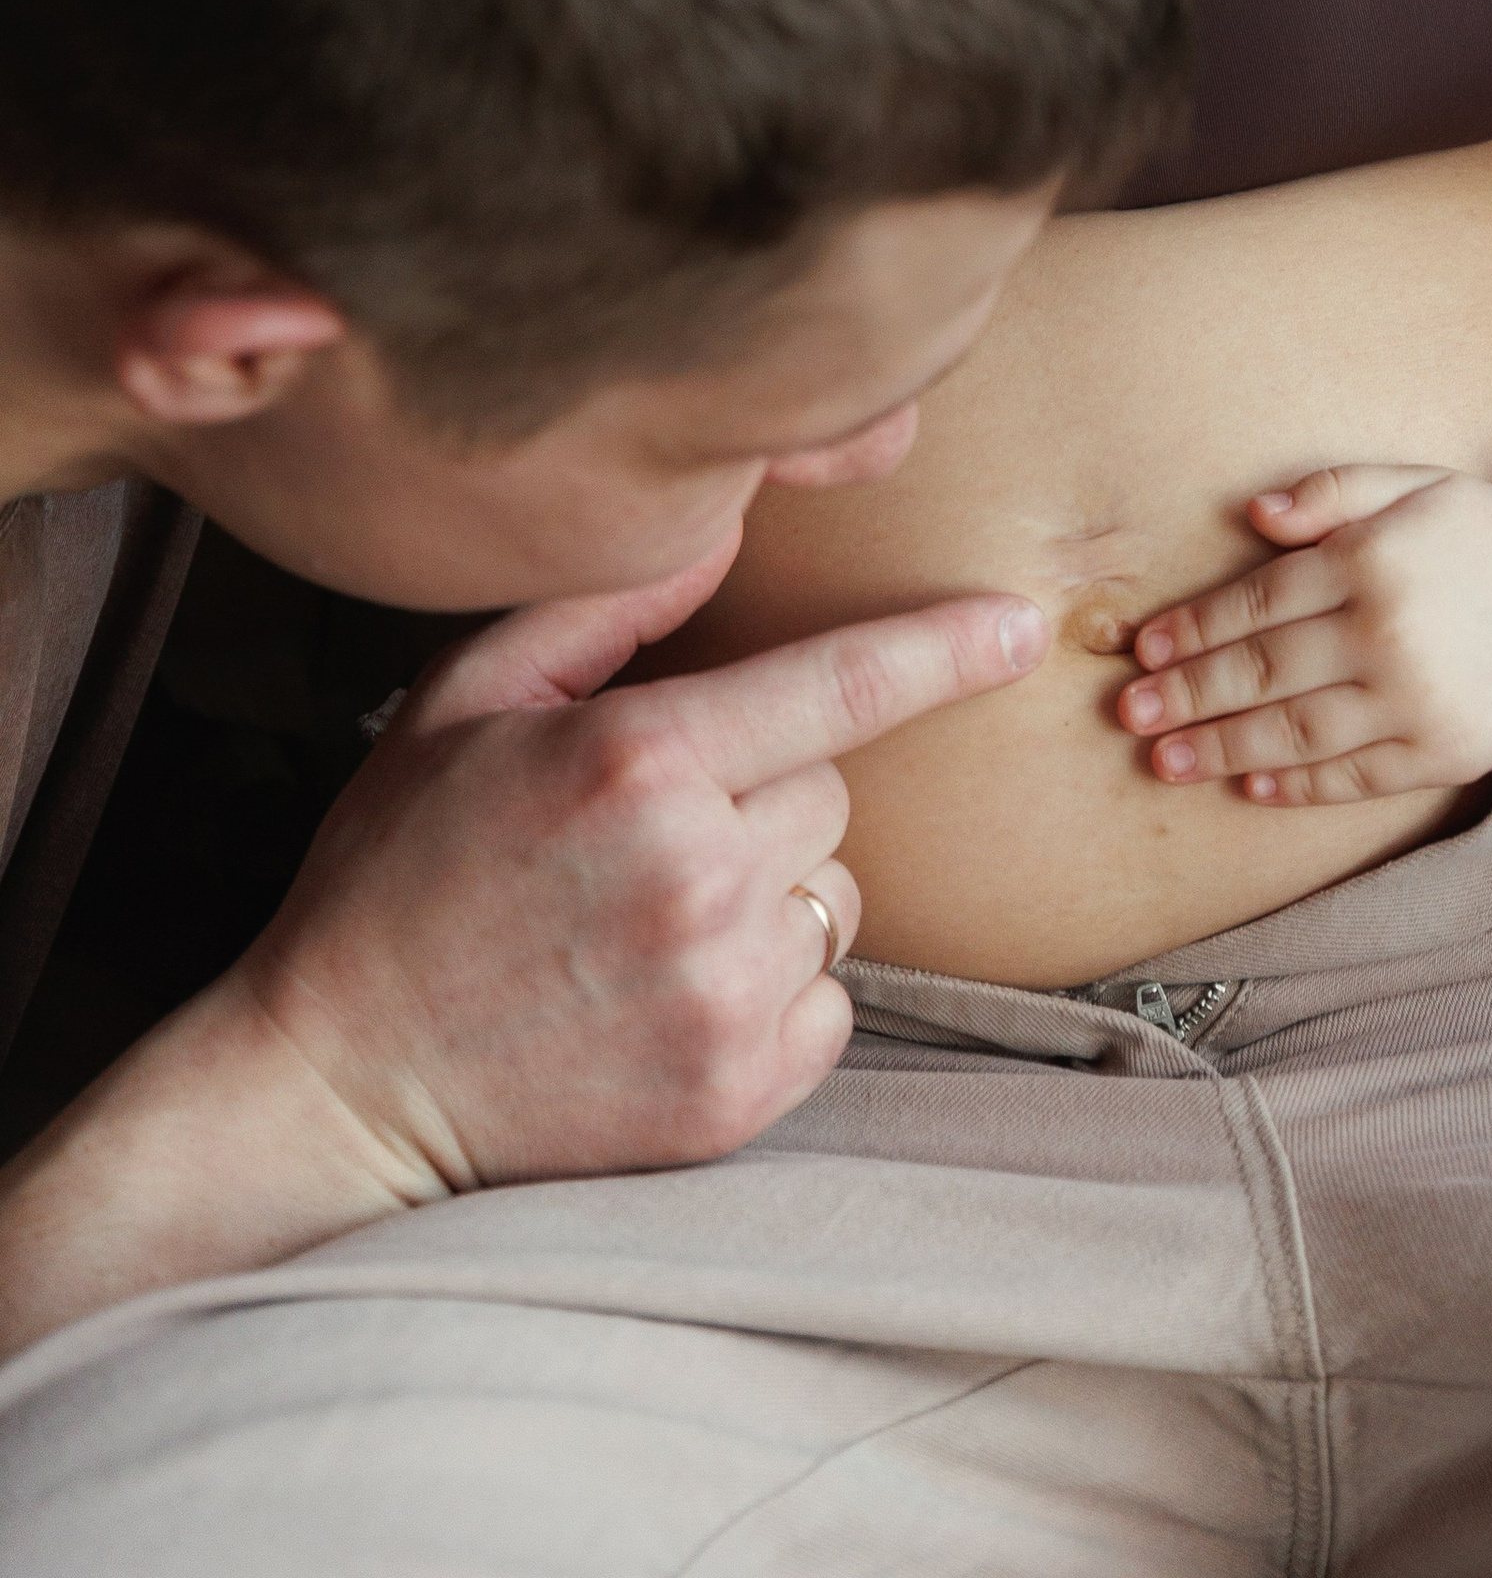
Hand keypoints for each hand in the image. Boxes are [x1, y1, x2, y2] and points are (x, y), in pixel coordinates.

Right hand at [241, 551, 1048, 1192]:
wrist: (338, 1090)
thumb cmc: (397, 880)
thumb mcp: (463, 706)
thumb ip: (599, 605)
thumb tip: (718, 527)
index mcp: (639, 761)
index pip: (839, 685)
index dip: (943, 650)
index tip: (1024, 625)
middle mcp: (698, 874)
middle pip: (831, 792)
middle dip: (764, 794)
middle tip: (645, 836)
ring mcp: (724, 992)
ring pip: (833, 896)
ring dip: (770, 896)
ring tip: (644, 924)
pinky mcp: (737, 1094)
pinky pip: (829, 1004)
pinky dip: (773, 993)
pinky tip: (668, 996)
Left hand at [1116, 465, 1491, 804]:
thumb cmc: (1488, 540)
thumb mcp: (1417, 483)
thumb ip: (1333, 493)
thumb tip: (1252, 515)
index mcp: (1373, 562)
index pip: (1259, 600)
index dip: (1195, 628)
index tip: (1145, 649)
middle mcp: (1387, 637)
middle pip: (1262, 672)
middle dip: (1187, 695)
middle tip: (1128, 712)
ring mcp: (1414, 705)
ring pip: (1294, 733)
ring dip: (1220, 749)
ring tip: (1164, 760)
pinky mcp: (1439, 757)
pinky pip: (1352, 778)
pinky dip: (1296, 787)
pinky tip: (1249, 786)